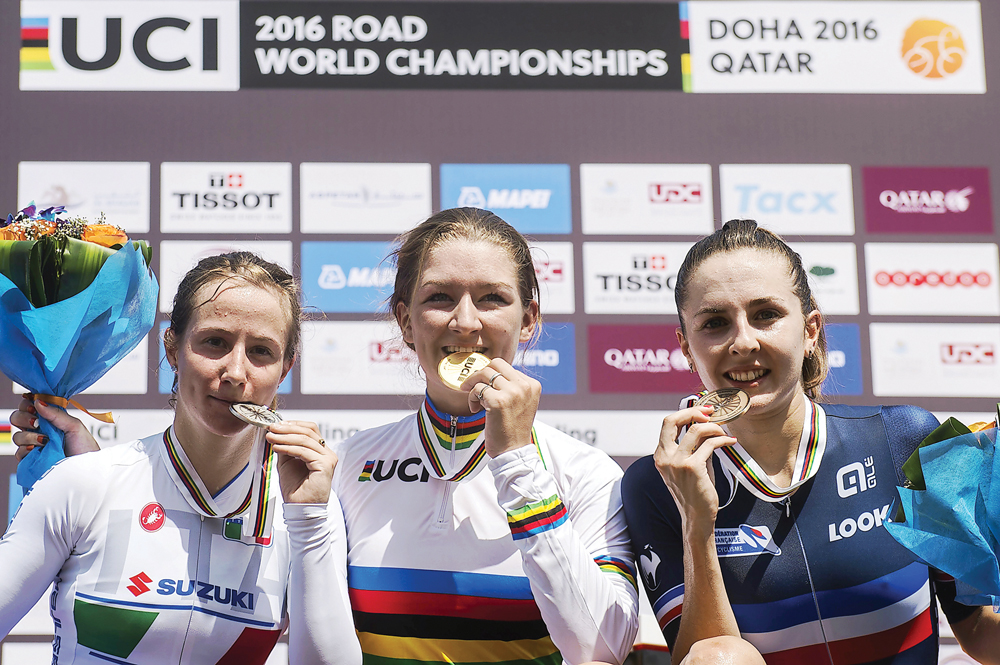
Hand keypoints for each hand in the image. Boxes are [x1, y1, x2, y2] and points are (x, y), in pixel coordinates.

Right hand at [10, 396, 99, 460]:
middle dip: (24, 417)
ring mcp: (33, 445)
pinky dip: (27, 449)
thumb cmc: (83, 446)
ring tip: (45, 440)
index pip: (29, 406)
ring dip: (29, 436)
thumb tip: (38, 402)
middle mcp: (38, 430)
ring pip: (17, 436)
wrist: (85, 466)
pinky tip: (38, 449)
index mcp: (48, 419)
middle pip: (17, 418)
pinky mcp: (30, 459)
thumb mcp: (74, 426)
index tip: (34, 405)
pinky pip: (19, 452)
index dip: (27, 403)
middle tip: (36, 422)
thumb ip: (56, 414)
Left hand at [269, 420, 335, 504]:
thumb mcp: (287, 462)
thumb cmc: (295, 488)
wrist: (300, 508)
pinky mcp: (325, 465)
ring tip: (270, 437)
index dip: (294, 424)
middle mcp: (328, 453)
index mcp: (321, 451)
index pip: (310, 429)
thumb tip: (276, 431)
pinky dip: (288, 448)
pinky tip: (276, 447)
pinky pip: (304, 452)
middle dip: (287, 428)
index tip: (276, 424)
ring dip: (285, 437)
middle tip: (271, 428)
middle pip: (309, 431)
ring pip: (305, 440)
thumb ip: (286, 446)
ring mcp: (328, 458)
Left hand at [461, 358, 540, 457]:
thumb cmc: (514, 429)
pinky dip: (472, 398)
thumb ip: (512, 386)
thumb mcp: (522, 403)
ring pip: (484, 374)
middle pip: (495, 363)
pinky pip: (477, 389)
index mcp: (532, 384)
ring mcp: (512, 393)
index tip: (485, 386)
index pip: (506, 366)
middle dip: (480, 373)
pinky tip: (476, 409)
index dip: (492, 375)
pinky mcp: (497, 401)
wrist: (514, 451)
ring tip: (475, 400)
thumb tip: (491, 372)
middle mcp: (524, 386)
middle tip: (472, 385)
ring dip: (473, 385)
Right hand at [653, 405, 737, 533]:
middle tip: (710, 413)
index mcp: (661, 455)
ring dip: (713, 427)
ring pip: (695, 429)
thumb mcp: (688, 465)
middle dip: (693, 411)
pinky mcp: (692, 468)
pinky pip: (710, 444)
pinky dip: (723, 440)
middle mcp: (665, 457)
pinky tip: (731, 442)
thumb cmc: (695, 491)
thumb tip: (706, 426)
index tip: (703, 412)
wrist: (697, 517)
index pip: (668, 424)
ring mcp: (677, 462)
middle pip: (672, 420)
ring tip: (723, 431)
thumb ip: (692, 446)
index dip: (686, 412)